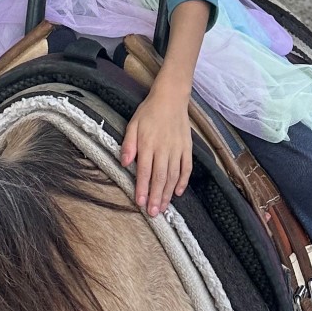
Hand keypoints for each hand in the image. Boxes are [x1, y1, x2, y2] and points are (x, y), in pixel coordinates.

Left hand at [120, 86, 193, 216]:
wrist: (171, 98)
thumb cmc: (149, 112)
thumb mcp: (133, 124)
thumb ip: (128, 144)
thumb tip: (124, 163)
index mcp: (148, 144)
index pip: (144, 170)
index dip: (142, 188)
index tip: (140, 202)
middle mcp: (163, 148)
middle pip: (160, 177)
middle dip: (156, 196)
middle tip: (153, 212)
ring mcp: (177, 149)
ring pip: (173, 175)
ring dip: (168, 193)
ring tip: (164, 207)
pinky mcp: (187, 148)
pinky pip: (187, 168)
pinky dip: (183, 181)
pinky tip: (178, 192)